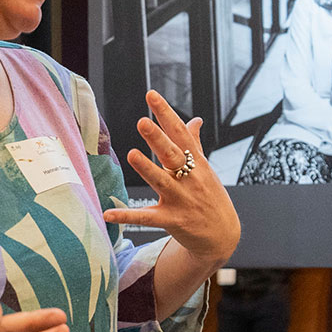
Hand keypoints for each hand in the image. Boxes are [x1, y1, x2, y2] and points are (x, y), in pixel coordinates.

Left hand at [103, 91, 239, 266]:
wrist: (223, 236)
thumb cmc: (212, 198)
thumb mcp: (206, 170)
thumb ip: (194, 144)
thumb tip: (195, 119)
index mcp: (197, 163)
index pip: (180, 133)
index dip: (166, 114)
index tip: (152, 96)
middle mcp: (190, 179)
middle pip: (172, 155)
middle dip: (158, 139)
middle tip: (142, 122)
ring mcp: (181, 200)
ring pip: (161, 182)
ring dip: (147, 169)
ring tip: (132, 154)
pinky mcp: (172, 220)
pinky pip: (146, 218)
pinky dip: (127, 216)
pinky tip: (108, 213)